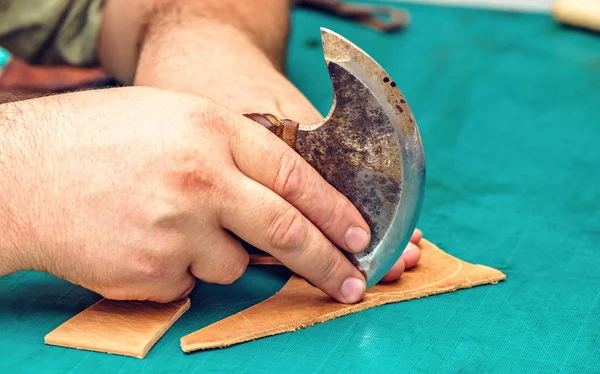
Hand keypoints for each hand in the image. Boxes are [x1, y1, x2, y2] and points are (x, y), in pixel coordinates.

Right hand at [1, 87, 374, 302]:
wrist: (23, 176)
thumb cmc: (98, 140)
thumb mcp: (174, 120)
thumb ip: (232, 154)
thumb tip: (283, 197)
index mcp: (210, 132)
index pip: (294, 174)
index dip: (333, 210)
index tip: (360, 235)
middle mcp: (201, 180)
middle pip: (285, 231)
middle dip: (326, 262)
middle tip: (353, 283)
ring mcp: (177, 230)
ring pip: (233, 263)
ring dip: (217, 252)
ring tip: (166, 221)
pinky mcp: (153, 274)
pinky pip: (189, 281)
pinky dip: (178, 267)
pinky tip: (141, 238)